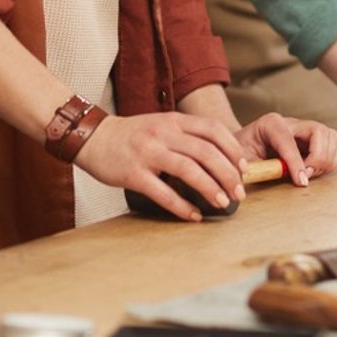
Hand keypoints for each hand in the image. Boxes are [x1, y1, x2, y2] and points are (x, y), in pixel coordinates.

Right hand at [72, 111, 245, 220]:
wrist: (92, 138)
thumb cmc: (131, 136)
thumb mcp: (160, 125)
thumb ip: (185, 135)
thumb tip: (219, 158)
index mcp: (172, 121)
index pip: (212, 129)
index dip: (232, 148)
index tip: (243, 167)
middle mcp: (163, 134)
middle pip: (206, 151)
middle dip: (228, 174)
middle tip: (239, 192)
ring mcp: (148, 153)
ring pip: (189, 170)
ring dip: (210, 188)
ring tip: (223, 203)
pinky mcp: (133, 174)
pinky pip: (163, 193)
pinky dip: (182, 206)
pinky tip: (193, 215)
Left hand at [235, 112, 336, 185]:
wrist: (244, 147)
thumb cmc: (243, 152)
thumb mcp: (243, 160)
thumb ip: (257, 169)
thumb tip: (270, 177)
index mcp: (271, 124)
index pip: (289, 140)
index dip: (296, 162)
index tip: (301, 181)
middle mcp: (291, 123)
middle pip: (319, 131)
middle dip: (317, 158)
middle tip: (306, 176)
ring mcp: (304, 130)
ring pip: (330, 136)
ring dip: (325, 159)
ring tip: (309, 174)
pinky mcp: (313, 140)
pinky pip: (332, 146)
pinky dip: (328, 161)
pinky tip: (313, 171)